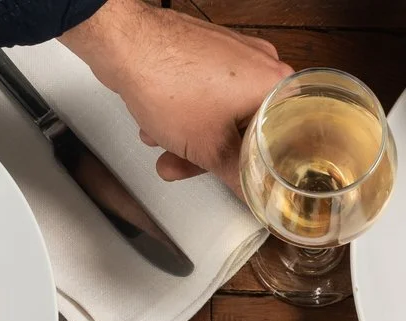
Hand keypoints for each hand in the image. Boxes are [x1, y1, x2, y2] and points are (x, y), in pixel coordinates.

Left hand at [63, 0, 291, 189]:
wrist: (123, 42)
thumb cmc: (167, 81)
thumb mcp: (209, 148)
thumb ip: (237, 177)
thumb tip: (252, 193)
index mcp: (276, 86)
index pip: (282, 141)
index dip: (261, 168)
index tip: (246, 182)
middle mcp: (261, 65)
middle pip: (247, 128)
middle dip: (210, 155)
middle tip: (188, 169)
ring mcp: (234, 55)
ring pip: (221, 114)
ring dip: (190, 139)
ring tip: (164, 152)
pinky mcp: (208, 52)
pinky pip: (205, 95)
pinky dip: (185, 115)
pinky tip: (158, 127)